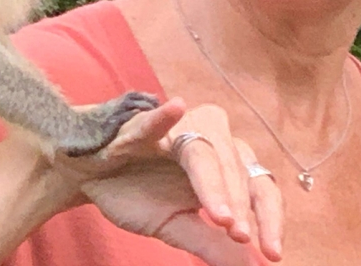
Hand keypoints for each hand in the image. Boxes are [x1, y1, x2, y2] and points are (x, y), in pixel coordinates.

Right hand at [55, 100, 282, 265]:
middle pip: (235, 170)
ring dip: (214, 182)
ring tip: (219, 214)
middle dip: (238, 206)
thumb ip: (214, 245)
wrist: (88, 176)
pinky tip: (177, 108)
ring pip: (205, 151)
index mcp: (225, 164)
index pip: (259, 187)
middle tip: (237, 236)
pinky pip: (155, 121)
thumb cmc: (137, 192)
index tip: (272, 254)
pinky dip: (165, 117)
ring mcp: (176, 129)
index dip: (269, 219)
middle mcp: (209, 140)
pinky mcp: (140, 125)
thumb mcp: (177, 226)